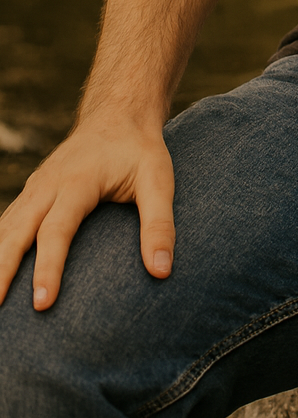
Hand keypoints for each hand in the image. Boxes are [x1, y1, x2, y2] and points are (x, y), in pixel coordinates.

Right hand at [0, 116, 174, 309]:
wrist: (118, 114)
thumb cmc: (140, 150)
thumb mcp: (158, 180)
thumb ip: (159, 224)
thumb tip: (162, 272)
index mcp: (78, 180)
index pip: (57, 229)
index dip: (49, 267)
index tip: (42, 303)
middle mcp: (49, 184)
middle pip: (18, 230)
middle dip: (3, 269)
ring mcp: (36, 187)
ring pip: (6, 227)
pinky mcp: (32, 193)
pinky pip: (7, 222)